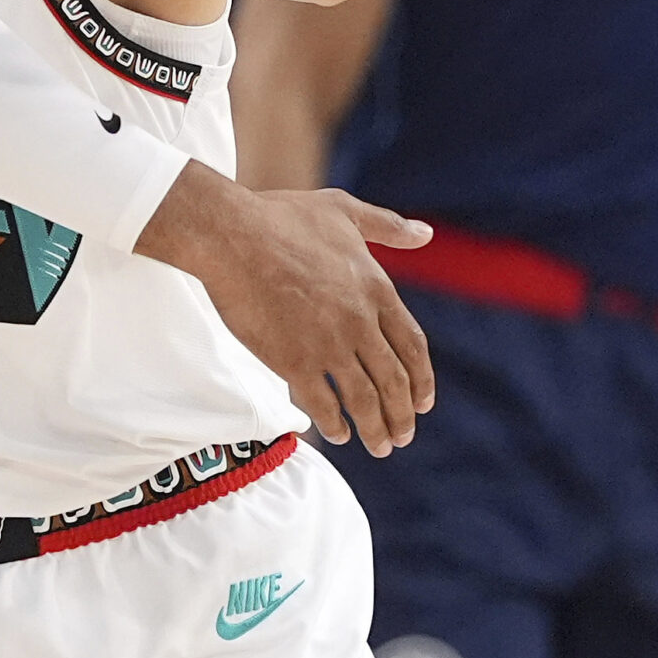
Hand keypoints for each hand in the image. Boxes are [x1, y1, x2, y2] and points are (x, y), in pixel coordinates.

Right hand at [137, 161, 434, 455]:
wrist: (230, 235)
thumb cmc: (281, 216)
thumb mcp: (342, 210)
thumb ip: (387, 226)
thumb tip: (426, 233)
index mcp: (376, 289)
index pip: (413, 347)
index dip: (421, 381)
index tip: (422, 404)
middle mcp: (360, 323)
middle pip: (394, 382)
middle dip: (402, 416)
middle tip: (402, 436)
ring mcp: (328, 345)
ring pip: (364, 400)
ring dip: (375, 429)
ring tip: (379, 447)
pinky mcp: (293, 361)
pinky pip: (323, 404)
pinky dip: (334, 424)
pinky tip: (336, 433)